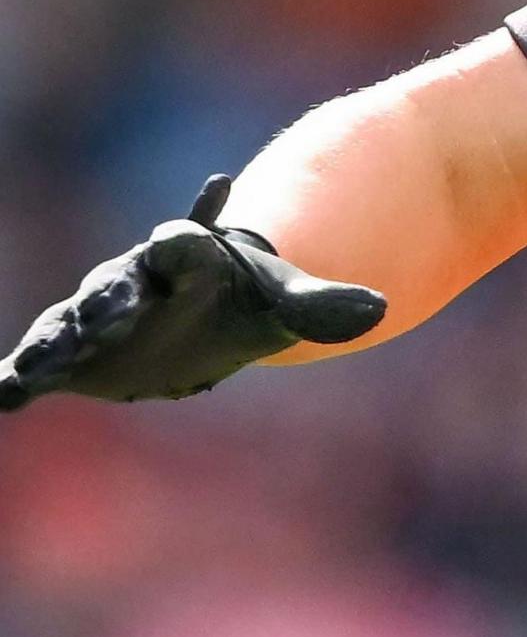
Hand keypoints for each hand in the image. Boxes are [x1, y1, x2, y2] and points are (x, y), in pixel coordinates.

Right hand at [0, 176, 386, 411]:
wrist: (209, 315)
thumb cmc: (248, 300)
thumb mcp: (284, 303)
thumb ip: (323, 306)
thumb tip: (380, 310)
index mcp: (188, 258)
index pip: (185, 244)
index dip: (186, 241)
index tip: (181, 248)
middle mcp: (133, 282)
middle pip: (115, 286)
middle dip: (107, 301)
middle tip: (103, 319)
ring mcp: (97, 317)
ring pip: (68, 325)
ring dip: (53, 344)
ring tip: (37, 368)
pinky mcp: (75, 355)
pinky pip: (39, 363)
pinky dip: (17, 378)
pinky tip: (3, 396)